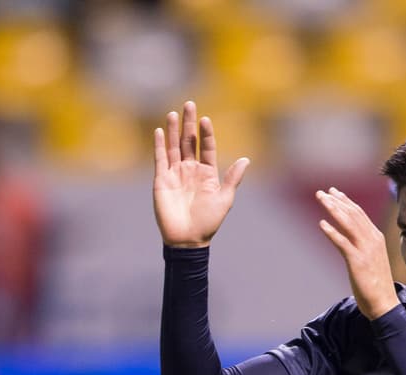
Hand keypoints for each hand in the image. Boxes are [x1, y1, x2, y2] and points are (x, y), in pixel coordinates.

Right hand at [153, 100, 249, 247]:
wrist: (188, 239)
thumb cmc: (208, 222)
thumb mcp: (225, 199)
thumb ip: (233, 178)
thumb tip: (246, 159)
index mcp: (207, 173)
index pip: (206, 147)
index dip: (206, 133)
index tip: (206, 119)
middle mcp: (190, 170)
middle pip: (189, 142)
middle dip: (188, 124)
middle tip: (189, 104)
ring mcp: (175, 174)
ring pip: (173, 147)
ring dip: (173, 130)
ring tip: (173, 113)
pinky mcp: (162, 180)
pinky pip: (160, 159)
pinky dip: (159, 145)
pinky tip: (159, 131)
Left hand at [316, 187, 398, 319]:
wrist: (384, 303)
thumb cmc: (376, 283)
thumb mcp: (371, 259)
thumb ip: (363, 246)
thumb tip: (350, 239)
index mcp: (376, 238)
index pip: (359, 214)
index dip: (346, 202)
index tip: (334, 192)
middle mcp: (372, 240)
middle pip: (352, 215)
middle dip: (336, 201)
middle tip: (322, 192)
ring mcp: (365, 250)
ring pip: (348, 224)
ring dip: (333, 209)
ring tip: (321, 200)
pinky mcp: (357, 262)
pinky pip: (343, 243)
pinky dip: (332, 232)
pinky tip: (321, 224)